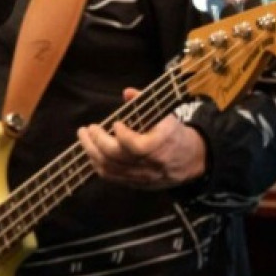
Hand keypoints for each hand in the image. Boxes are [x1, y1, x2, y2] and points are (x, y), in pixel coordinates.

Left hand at [77, 89, 207, 188]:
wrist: (192, 160)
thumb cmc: (174, 134)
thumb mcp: (167, 116)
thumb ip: (146, 103)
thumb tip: (127, 92)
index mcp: (161, 146)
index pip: (137, 146)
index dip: (122, 135)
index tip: (116, 122)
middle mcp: (149, 164)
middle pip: (116, 157)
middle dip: (97, 141)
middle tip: (88, 128)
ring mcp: (141, 176)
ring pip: (109, 168)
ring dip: (91, 152)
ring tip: (84, 138)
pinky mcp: (135, 183)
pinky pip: (111, 177)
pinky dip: (97, 164)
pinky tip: (91, 152)